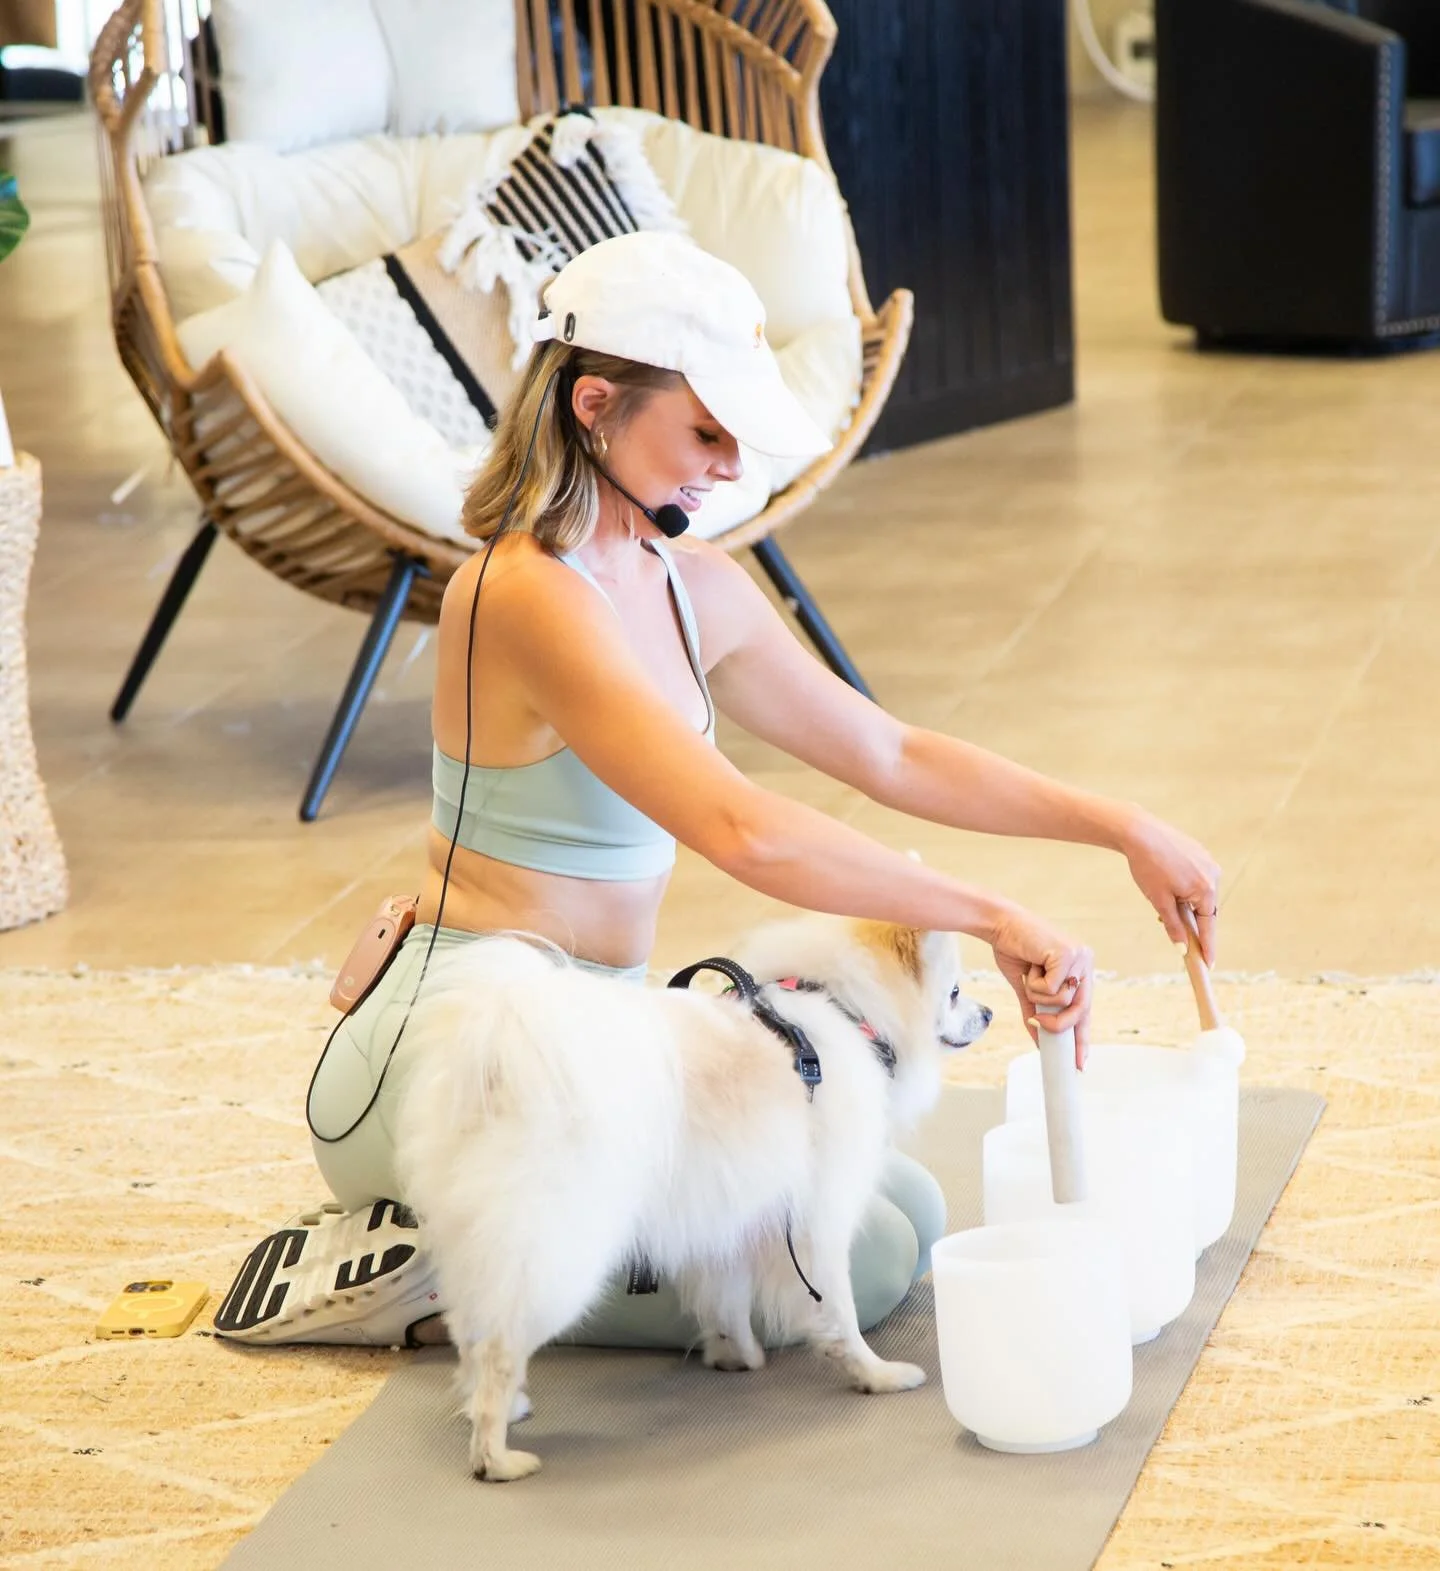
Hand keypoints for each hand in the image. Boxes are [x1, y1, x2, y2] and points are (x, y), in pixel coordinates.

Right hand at [987, 903, 1093, 1068]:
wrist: (999, 926)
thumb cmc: (1014, 951)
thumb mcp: (1027, 988)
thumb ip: (1036, 1012)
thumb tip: (1039, 1039)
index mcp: (1080, 971)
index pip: (1085, 1010)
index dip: (1082, 1038)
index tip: (1079, 1063)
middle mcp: (1084, 963)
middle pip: (1081, 1010)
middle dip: (1058, 1024)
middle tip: (1039, 1023)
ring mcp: (1079, 957)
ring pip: (1064, 1000)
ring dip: (1039, 994)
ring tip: (1030, 974)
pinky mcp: (1068, 954)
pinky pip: (1052, 988)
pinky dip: (1035, 983)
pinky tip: (1031, 965)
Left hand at [1120, 809, 1222, 966]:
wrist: (1138, 832)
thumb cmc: (1147, 867)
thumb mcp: (1159, 901)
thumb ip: (1173, 926)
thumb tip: (1183, 949)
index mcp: (1206, 889)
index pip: (1209, 926)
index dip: (1207, 947)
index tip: (1209, 964)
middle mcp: (1213, 875)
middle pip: (1205, 909)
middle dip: (1190, 920)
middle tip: (1174, 929)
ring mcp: (1208, 862)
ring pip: (1199, 893)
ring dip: (1185, 903)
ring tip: (1162, 899)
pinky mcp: (1200, 853)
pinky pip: (1196, 878)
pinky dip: (1185, 888)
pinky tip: (1167, 884)